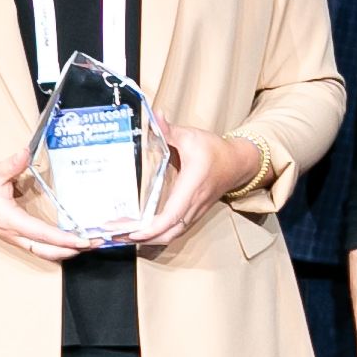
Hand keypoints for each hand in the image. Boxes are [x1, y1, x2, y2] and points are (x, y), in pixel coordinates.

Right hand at [0, 151, 93, 263]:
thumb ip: (12, 164)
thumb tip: (26, 152)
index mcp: (8, 219)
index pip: (41, 233)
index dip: (63, 238)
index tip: (81, 240)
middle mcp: (11, 233)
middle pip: (44, 250)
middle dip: (69, 250)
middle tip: (92, 244)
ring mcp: (12, 237)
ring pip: (41, 252)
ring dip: (63, 251)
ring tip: (84, 246)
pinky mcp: (12, 235)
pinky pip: (36, 247)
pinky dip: (53, 247)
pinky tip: (67, 242)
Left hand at [124, 119, 260, 252]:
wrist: (237, 163)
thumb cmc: (214, 150)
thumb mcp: (191, 137)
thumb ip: (170, 131)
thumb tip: (155, 116)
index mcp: (192, 187)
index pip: (172, 215)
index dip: (152, 227)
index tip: (134, 232)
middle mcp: (193, 204)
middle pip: (169, 233)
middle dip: (144, 239)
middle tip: (118, 236)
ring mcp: (194, 212)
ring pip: (172, 235)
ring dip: (150, 240)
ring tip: (125, 237)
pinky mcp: (193, 214)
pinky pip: (175, 231)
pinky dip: (158, 235)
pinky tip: (142, 232)